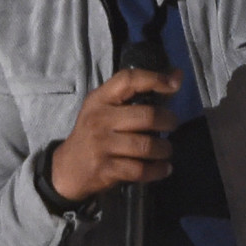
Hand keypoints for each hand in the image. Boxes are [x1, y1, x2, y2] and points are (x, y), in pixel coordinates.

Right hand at [49, 67, 181, 202]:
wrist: (67, 169)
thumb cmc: (94, 134)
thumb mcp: (107, 109)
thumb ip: (138, 94)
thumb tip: (177, 75)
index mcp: (100, 99)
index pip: (128, 80)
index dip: (154, 79)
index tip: (174, 83)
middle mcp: (99, 119)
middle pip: (146, 116)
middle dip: (168, 121)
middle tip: (172, 125)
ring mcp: (102, 145)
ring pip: (146, 146)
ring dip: (164, 149)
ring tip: (166, 150)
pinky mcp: (106, 169)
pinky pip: (140, 170)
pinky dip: (157, 170)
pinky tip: (163, 169)